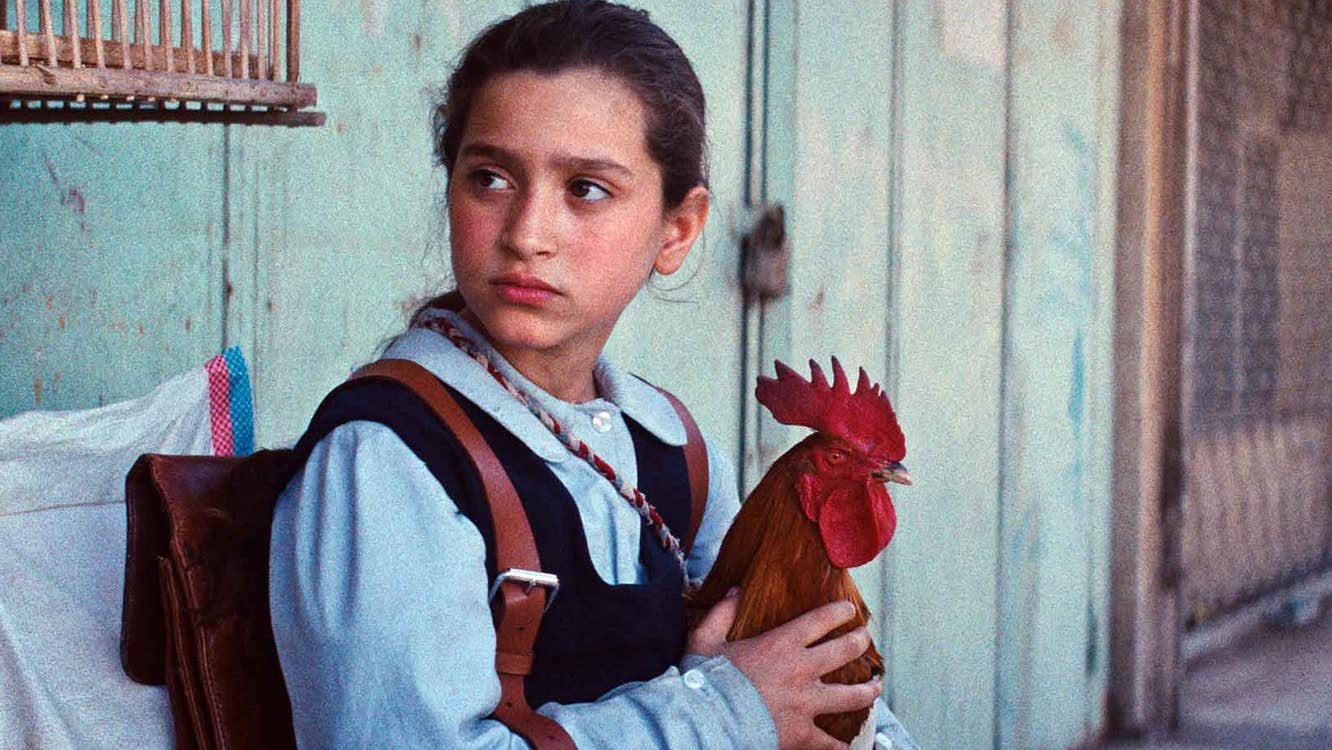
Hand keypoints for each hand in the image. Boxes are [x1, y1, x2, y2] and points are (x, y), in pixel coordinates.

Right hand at [687, 591, 880, 749]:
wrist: (709, 721)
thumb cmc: (706, 680)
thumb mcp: (706, 639)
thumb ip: (722, 613)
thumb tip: (735, 591)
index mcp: (781, 644)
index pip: (821, 621)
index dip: (840, 613)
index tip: (850, 611)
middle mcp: (801, 670)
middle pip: (844, 651)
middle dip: (859, 642)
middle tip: (865, 639)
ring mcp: (805, 704)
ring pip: (849, 696)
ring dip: (866, 690)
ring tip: (875, 687)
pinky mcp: (802, 734)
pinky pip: (828, 742)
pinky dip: (839, 745)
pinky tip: (846, 746)